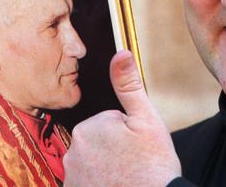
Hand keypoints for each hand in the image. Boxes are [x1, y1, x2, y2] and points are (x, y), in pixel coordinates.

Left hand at [64, 50, 180, 185]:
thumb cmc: (153, 164)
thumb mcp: (146, 120)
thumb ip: (129, 86)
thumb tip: (121, 53)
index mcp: (90, 127)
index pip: (109, 123)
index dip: (128, 134)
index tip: (138, 148)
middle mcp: (73, 151)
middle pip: (98, 143)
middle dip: (115, 151)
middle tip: (134, 163)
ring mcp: (72, 176)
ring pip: (92, 164)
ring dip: (106, 169)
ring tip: (127, 177)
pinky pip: (86, 182)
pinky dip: (98, 183)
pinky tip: (116, 185)